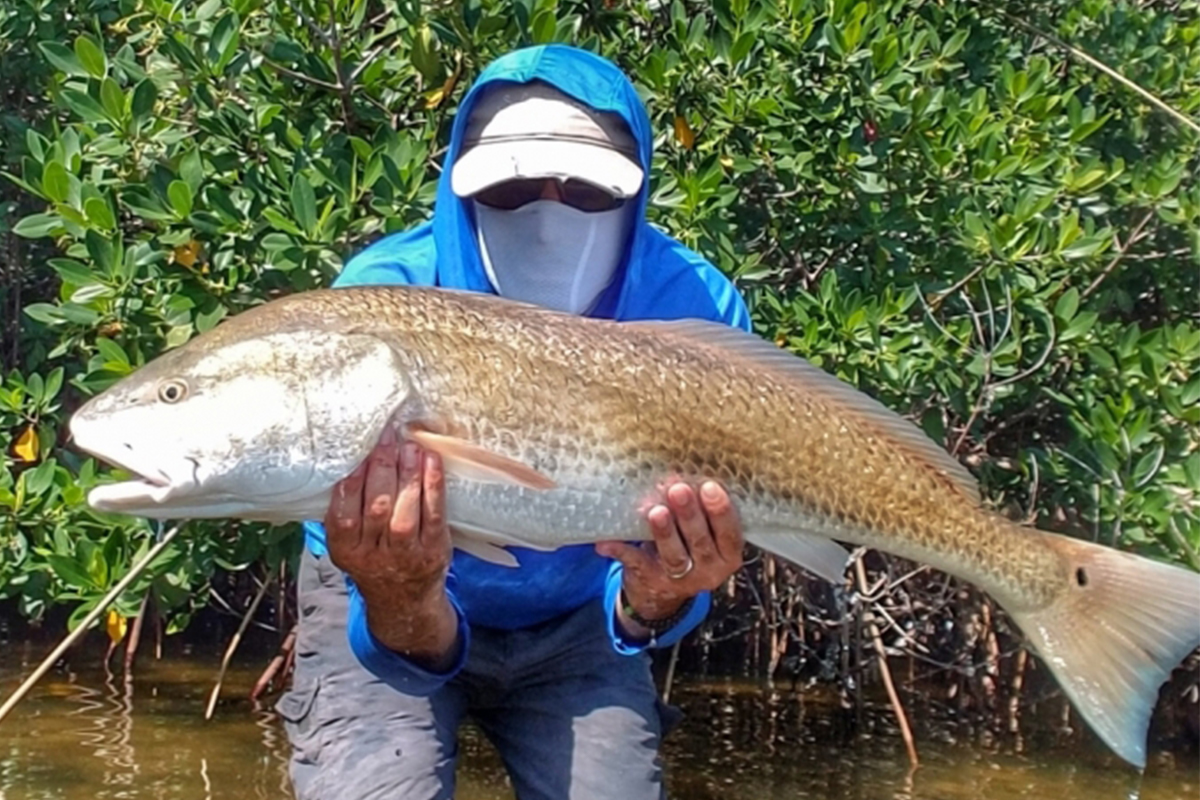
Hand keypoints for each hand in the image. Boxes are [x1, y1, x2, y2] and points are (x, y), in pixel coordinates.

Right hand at [325, 427, 459, 669]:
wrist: (404, 600)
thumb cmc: (374, 558)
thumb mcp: (349, 542)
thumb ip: (345, 509)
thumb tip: (347, 457)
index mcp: (345, 550)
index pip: (343, 514)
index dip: (352, 480)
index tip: (359, 450)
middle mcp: (373, 555)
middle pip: (376, 506)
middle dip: (381, 467)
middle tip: (387, 438)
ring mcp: (406, 554)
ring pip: (404, 510)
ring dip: (407, 473)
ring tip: (408, 446)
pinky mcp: (434, 550)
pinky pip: (434, 514)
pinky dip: (433, 485)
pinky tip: (431, 461)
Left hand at [596, 480, 743, 640]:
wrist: (664, 590)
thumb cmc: (690, 545)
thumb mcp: (706, 532)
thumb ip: (702, 510)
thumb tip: (680, 473)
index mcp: (727, 556)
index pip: (730, 535)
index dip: (721, 513)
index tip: (710, 487)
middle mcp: (709, 571)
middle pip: (700, 544)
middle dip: (689, 516)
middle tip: (678, 490)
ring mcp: (681, 580)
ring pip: (674, 556)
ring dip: (665, 533)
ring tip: (656, 512)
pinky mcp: (651, 580)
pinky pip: (636, 563)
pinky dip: (620, 551)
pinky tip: (606, 542)